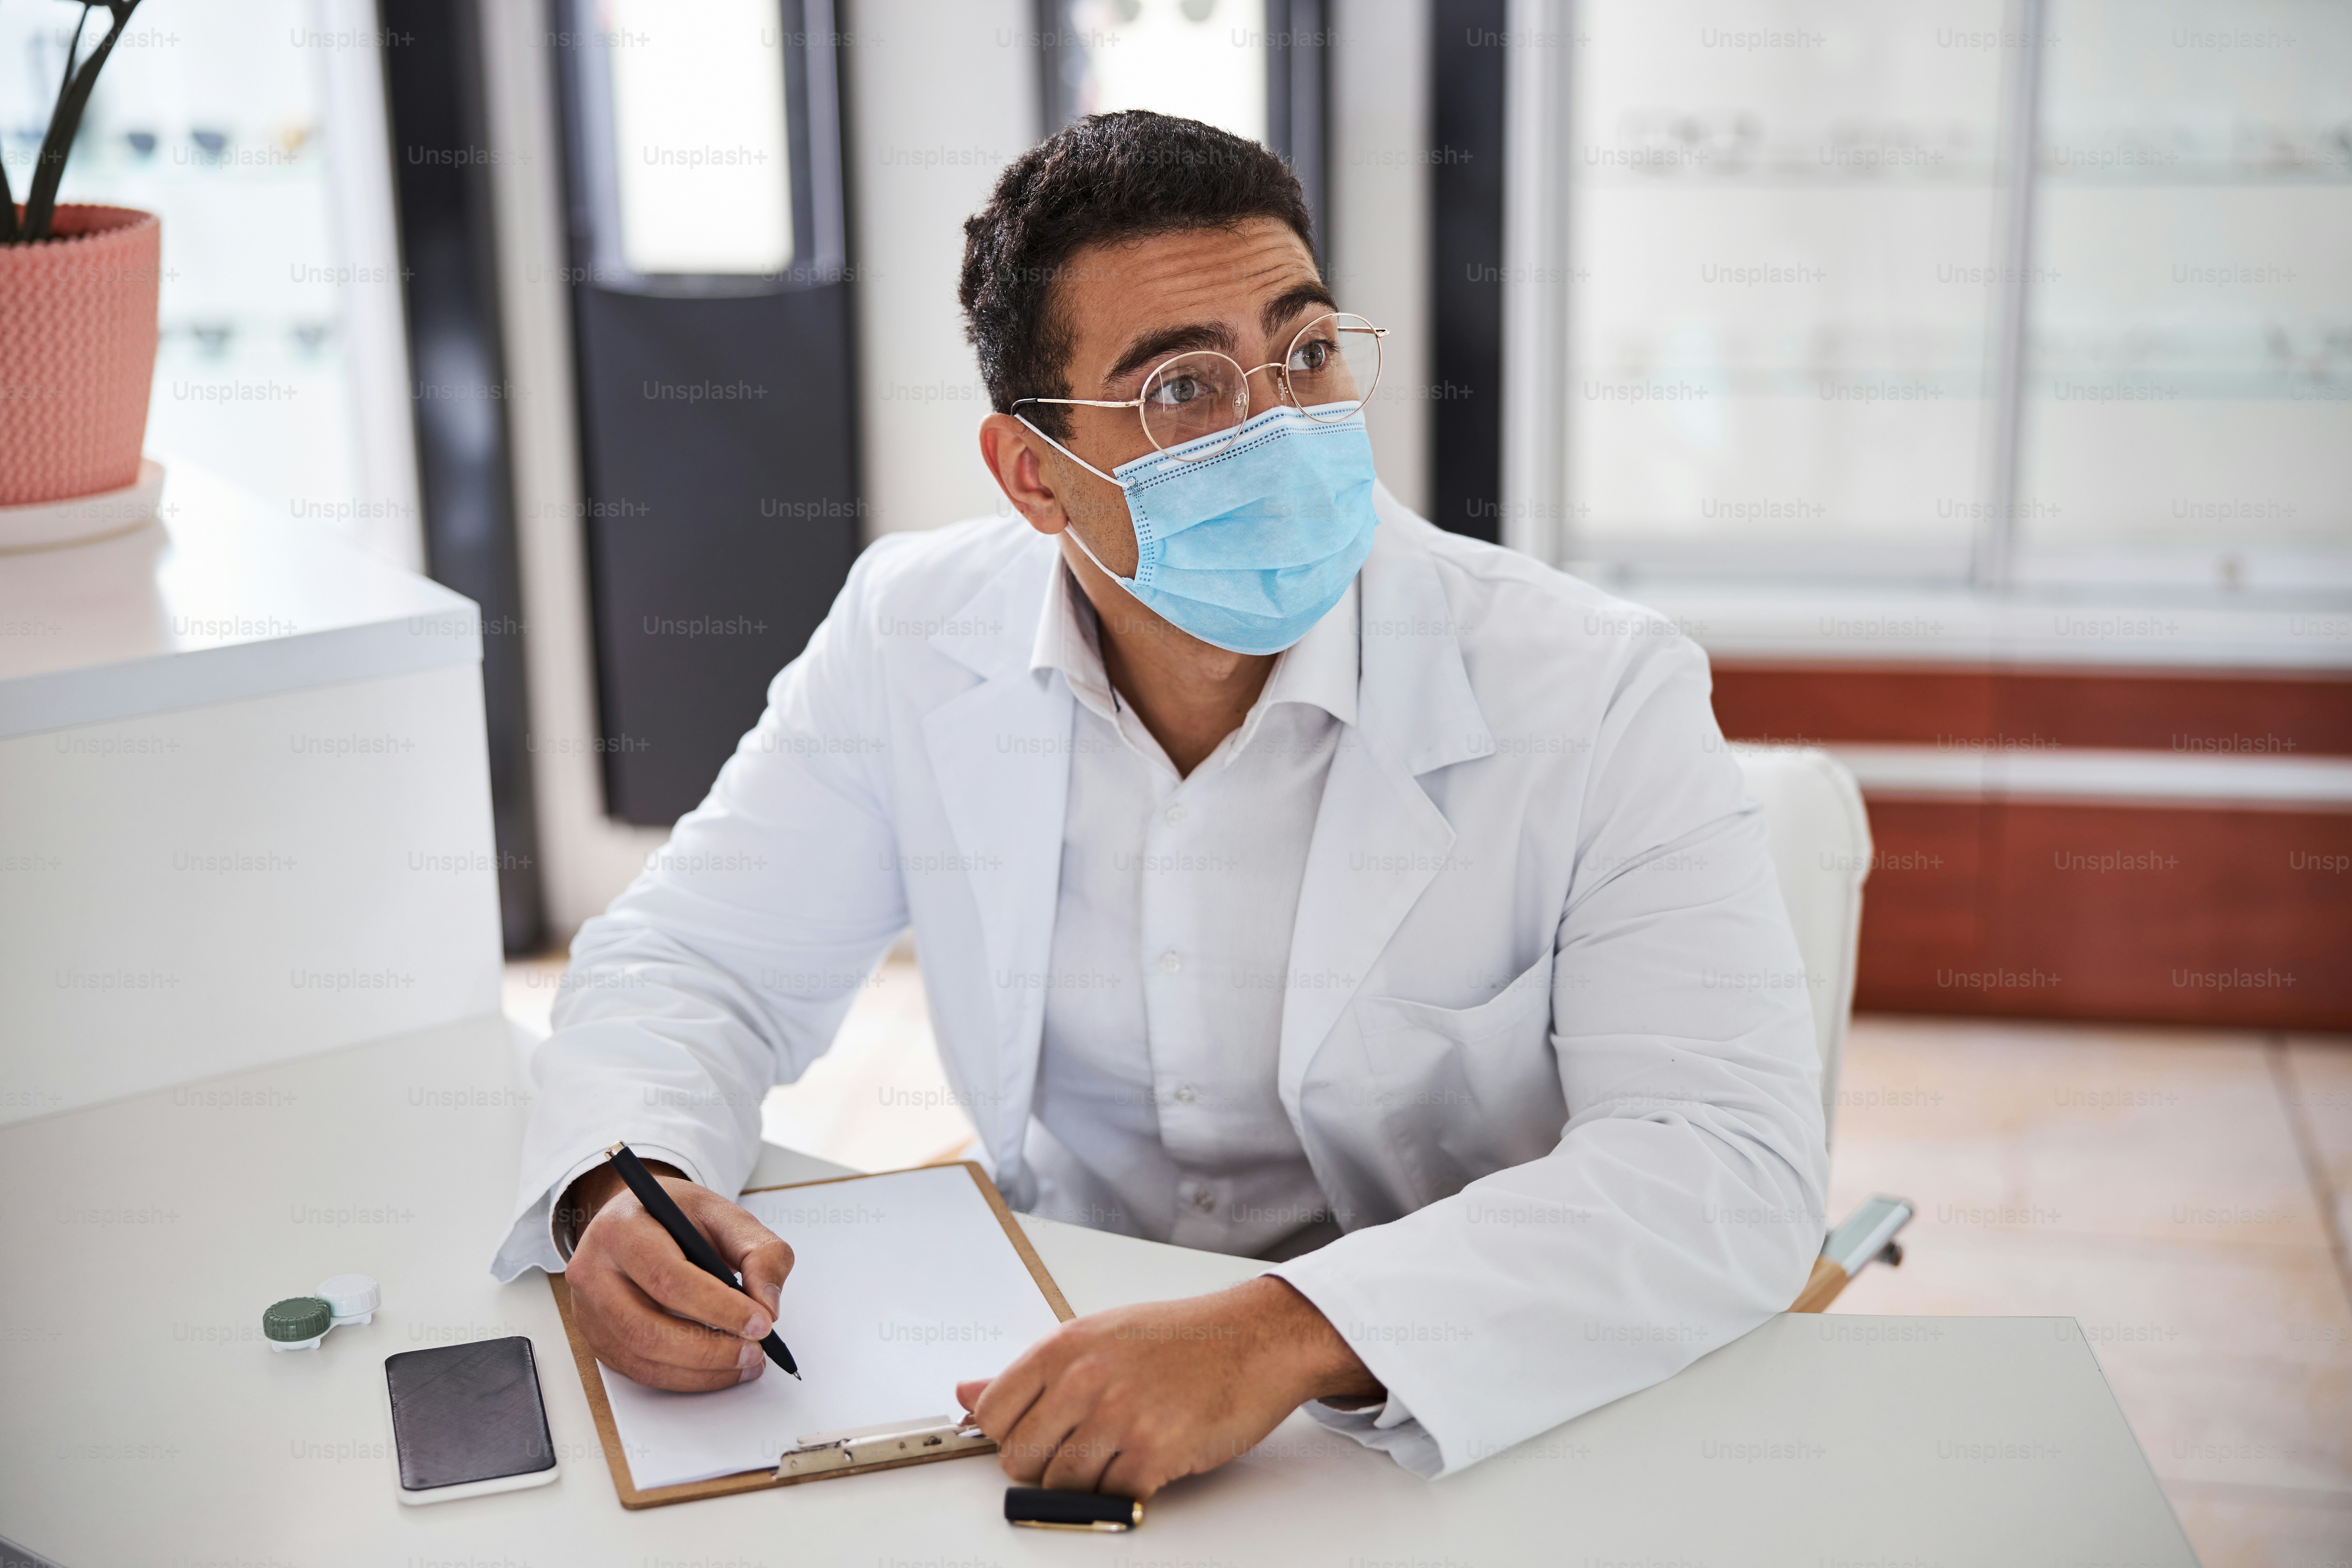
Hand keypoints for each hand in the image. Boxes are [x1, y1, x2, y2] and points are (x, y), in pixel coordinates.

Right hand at [559, 1163, 793, 1390]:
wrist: (639, 1218)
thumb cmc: (679, 1216)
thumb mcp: (726, 1214)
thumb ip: (759, 1252)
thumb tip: (768, 1306)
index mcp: (620, 1228)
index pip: (667, 1277)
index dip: (717, 1307)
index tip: (761, 1323)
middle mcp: (592, 1270)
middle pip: (645, 1327)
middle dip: (709, 1349)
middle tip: (755, 1351)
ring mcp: (587, 1308)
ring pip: (640, 1357)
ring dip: (699, 1371)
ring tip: (744, 1363)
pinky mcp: (595, 1336)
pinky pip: (638, 1371)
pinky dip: (683, 1378)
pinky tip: (718, 1369)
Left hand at [954, 1275, 1380, 1499]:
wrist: (1254, 1340)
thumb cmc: (1181, 1337)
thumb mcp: (1097, 1335)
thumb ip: (1029, 1372)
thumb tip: (965, 1393)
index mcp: (1063, 1347)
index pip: (991, 1412)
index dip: (1007, 1432)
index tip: (1030, 1434)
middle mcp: (1084, 1380)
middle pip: (1018, 1458)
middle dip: (1043, 1464)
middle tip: (1082, 1445)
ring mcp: (1118, 1419)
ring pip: (1061, 1485)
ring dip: (1085, 1480)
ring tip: (1119, 1450)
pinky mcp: (1153, 1455)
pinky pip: (1108, 1498)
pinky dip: (1122, 1491)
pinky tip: (1145, 1459)